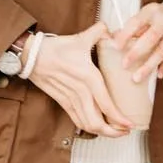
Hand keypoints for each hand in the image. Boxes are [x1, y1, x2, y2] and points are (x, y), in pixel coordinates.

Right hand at [28, 22, 129, 137]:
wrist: (32, 56)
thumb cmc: (55, 48)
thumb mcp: (80, 38)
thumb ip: (99, 32)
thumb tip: (111, 30)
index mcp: (89, 78)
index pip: (106, 104)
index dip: (119, 118)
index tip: (129, 124)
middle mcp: (81, 92)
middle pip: (98, 121)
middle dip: (113, 131)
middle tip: (125, 131)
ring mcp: (70, 99)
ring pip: (87, 124)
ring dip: (102, 132)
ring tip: (114, 131)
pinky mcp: (62, 102)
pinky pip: (76, 120)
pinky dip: (87, 127)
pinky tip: (96, 128)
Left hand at [114, 2, 162, 81]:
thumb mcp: (150, 16)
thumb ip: (135, 28)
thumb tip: (114, 39)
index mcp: (152, 10)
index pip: (136, 22)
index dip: (125, 35)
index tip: (116, 46)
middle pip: (150, 38)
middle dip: (136, 53)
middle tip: (125, 65)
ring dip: (149, 66)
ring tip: (138, 77)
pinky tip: (158, 74)